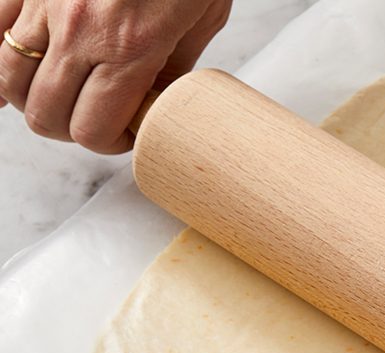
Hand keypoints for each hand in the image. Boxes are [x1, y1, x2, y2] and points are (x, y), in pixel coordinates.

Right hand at [0, 0, 231, 151]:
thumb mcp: (202, 20)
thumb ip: (174, 67)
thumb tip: (153, 101)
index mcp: (128, 48)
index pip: (91, 129)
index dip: (107, 143)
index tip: (123, 134)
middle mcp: (78, 30)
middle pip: (44, 113)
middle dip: (69, 128)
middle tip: (94, 120)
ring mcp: (43, 3)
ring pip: (8, 77)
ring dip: (31, 98)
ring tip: (61, 96)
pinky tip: (9, 77)